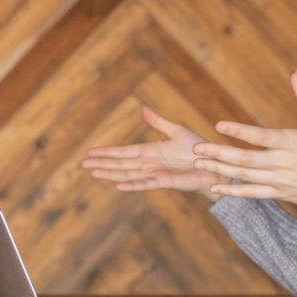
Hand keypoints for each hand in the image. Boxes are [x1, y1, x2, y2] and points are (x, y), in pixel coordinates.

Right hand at [82, 107, 221, 200]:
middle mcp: (149, 163)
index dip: (107, 152)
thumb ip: (158, 122)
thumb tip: (142, 109)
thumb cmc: (198, 149)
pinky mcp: (165, 182)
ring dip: (111, 174)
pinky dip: (132, 185)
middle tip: (82, 165)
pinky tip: (118, 186)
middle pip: (120, 164)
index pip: (124, 152)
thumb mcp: (176, 131)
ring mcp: (155, 173)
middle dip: (102, 164)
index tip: (90, 152)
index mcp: (150, 151)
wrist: (213, 165)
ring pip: (128, 174)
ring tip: (94, 173)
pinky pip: (145, 184)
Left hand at [192, 71, 296, 225]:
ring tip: (198, 164)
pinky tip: (215, 186)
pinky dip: (233, 191)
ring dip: (220, 170)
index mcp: (296, 143)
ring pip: (246, 176)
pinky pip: (253, 194)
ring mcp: (283, 182)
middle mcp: (287, 163)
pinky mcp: (282, 195)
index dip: (240, 131)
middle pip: (247, 159)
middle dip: (219, 153)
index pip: (262, 136)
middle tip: (196, 149)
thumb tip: (294, 73)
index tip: (218, 125)